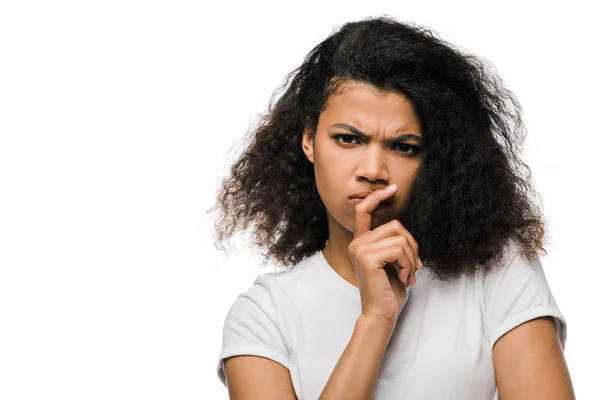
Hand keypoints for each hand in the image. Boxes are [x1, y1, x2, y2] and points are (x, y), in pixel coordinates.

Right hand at [348, 184, 422, 325]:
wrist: (381, 314)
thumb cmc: (388, 291)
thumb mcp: (391, 262)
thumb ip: (392, 244)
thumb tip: (404, 232)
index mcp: (361, 242)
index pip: (363, 211)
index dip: (377, 197)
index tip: (392, 188)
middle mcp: (357, 243)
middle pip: (394, 225)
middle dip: (411, 245)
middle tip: (414, 266)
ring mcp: (360, 249)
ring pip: (399, 238)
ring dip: (411, 257)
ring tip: (409, 275)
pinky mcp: (368, 258)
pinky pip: (398, 249)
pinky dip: (408, 264)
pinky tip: (405, 278)